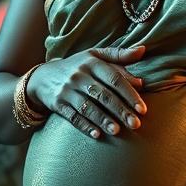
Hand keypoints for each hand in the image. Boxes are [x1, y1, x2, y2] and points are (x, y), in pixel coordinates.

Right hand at [27, 44, 147, 138]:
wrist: (43, 77)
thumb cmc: (78, 66)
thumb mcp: (95, 56)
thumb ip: (119, 55)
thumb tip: (142, 51)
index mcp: (92, 62)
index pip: (114, 78)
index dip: (130, 94)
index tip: (142, 109)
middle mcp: (79, 75)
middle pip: (103, 95)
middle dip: (120, 110)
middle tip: (136, 124)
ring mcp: (67, 90)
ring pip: (88, 107)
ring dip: (103, 120)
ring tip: (118, 131)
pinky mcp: (57, 103)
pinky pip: (72, 116)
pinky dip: (84, 126)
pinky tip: (97, 135)